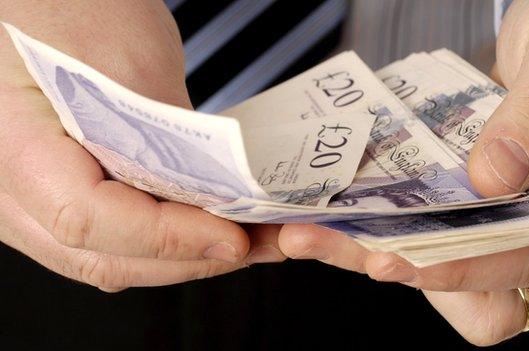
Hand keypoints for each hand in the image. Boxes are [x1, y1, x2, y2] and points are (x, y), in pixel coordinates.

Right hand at [0, 0, 284, 291]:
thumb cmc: (59, 1)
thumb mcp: (125, 54)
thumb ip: (166, 133)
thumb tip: (215, 193)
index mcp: (10, 144)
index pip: (88, 219)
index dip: (168, 237)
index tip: (232, 236)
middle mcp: (8, 187)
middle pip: (106, 254)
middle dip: (193, 258)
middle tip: (264, 243)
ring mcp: (28, 198)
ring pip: (112, 255)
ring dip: (187, 256)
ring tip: (253, 239)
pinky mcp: (60, 192)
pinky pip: (113, 236)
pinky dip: (166, 238)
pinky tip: (210, 226)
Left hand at [278, 0, 528, 344]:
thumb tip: (494, 179)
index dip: (468, 267)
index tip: (401, 261)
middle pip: (496, 284)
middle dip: (419, 269)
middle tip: (356, 247)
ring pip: (466, 264)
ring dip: (400, 252)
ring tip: (337, 235)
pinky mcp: (500, 202)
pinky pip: (452, 232)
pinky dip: (408, 228)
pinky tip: (362, 215)